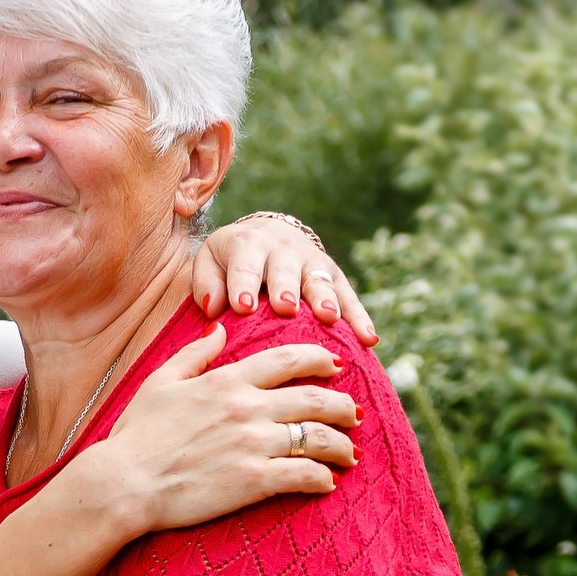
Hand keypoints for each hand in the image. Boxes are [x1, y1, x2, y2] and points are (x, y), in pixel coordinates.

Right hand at [74, 323, 359, 535]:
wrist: (123, 484)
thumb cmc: (136, 436)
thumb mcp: (160, 383)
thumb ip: (193, 354)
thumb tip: (218, 327)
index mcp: (227, 380)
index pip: (288, 359)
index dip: (320, 359)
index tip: (337, 365)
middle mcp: (247, 407)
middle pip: (316, 398)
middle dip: (344, 406)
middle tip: (354, 414)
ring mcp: (253, 444)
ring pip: (319, 437)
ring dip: (342, 446)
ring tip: (349, 454)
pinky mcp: (254, 480)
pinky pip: (305, 475)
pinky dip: (322, 479)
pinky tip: (326, 483)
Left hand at [193, 215, 377, 344]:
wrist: (266, 235)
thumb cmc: (231, 260)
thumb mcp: (210, 261)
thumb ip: (207, 282)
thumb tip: (214, 308)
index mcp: (248, 244)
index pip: (244, 264)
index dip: (243, 285)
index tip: (243, 307)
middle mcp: (283, 248)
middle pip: (285, 270)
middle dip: (286, 288)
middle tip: (286, 308)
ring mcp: (313, 262)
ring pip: (320, 281)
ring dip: (325, 299)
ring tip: (329, 318)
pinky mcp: (335, 277)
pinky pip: (349, 298)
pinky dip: (359, 318)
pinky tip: (369, 340)